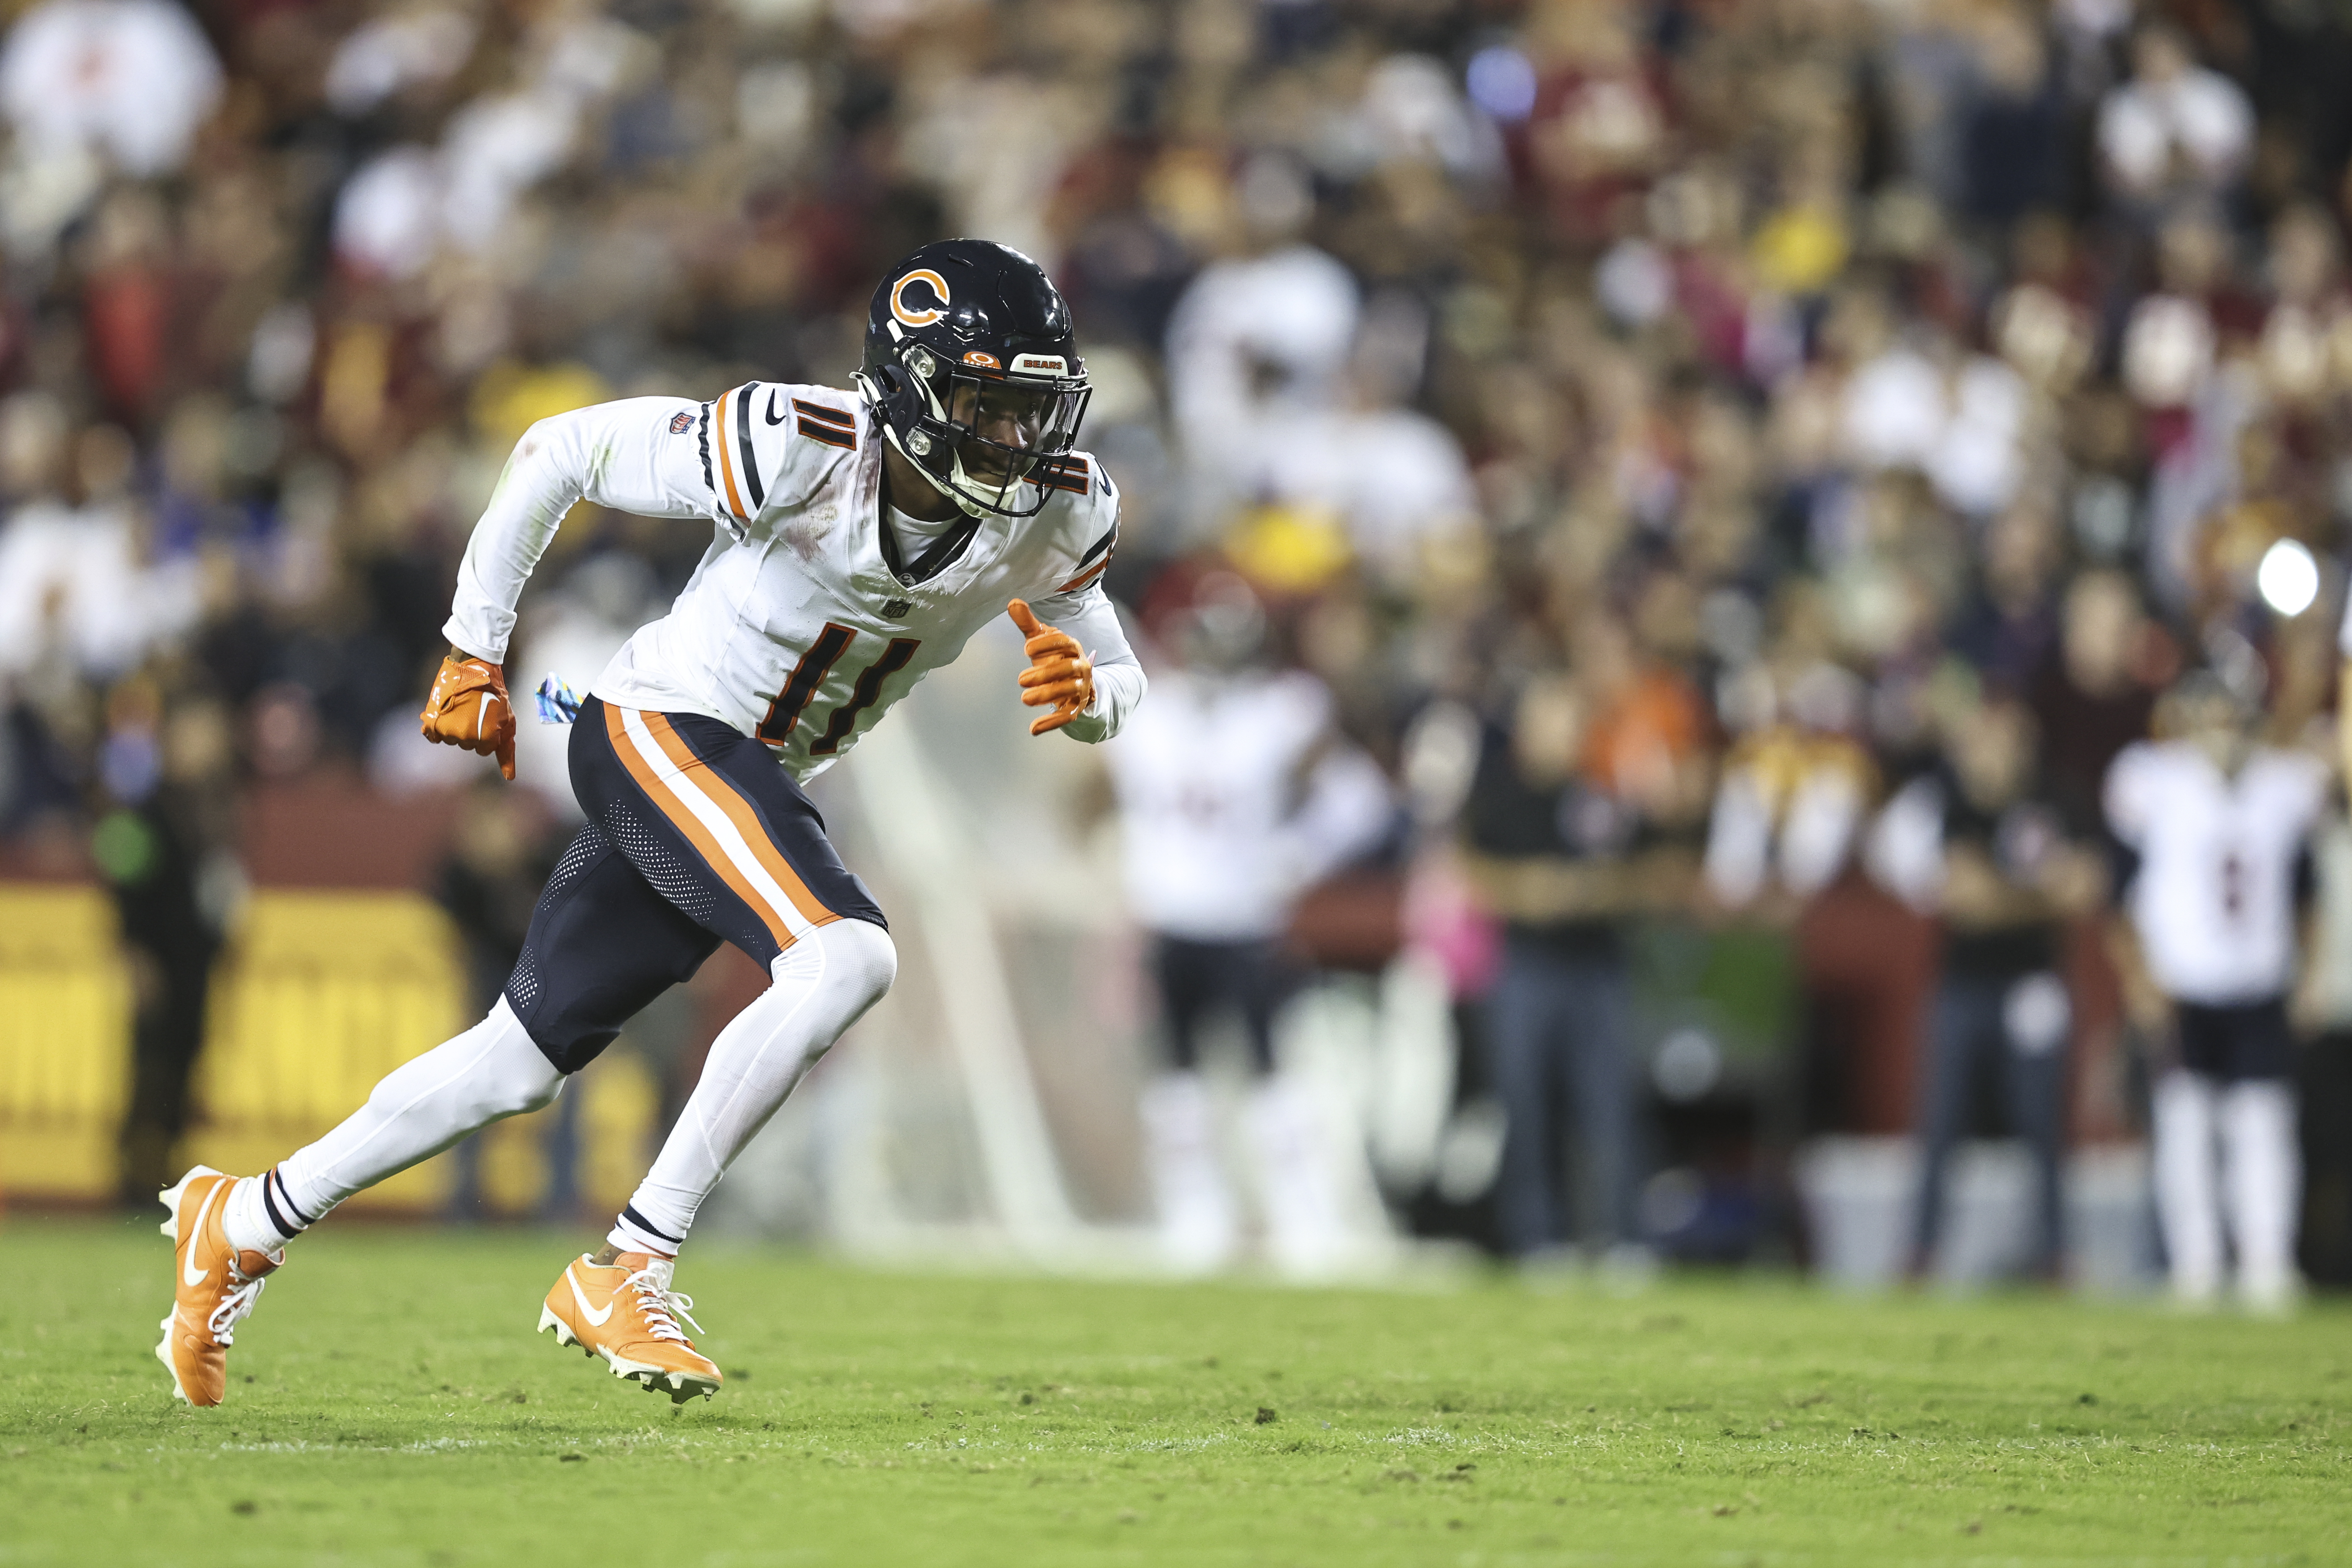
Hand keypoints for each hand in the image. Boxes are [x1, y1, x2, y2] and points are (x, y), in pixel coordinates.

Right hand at [419, 649, 515, 778]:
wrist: (474, 668)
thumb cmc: (495, 695)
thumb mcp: (507, 722)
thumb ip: (507, 751)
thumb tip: (509, 778)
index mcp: (486, 740)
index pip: (483, 750)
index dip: (486, 734)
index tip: (487, 718)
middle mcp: (466, 739)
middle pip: (467, 745)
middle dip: (471, 730)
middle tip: (474, 710)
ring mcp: (448, 730)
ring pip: (450, 739)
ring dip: (455, 727)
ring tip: (462, 708)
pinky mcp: (433, 720)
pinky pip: (431, 736)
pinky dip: (436, 728)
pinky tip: (444, 715)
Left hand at [1007, 599, 1093, 735]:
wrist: (1078, 682)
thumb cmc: (1054, 657)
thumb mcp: (1041, 641)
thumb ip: (1028, 624)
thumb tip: (1012, 602)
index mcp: (1072, 647)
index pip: (1065, 643)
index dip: (1048, 645)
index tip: (1027, 649)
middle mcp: (1081, 667)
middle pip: (1068, 669)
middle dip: (1045, 674)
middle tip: (1020, 679)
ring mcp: (1081, 688)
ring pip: (1069, 691)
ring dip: (1047, 695)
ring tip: (1024, 698)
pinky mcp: (1077, 707)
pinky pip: (1068, 716)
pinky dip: (1052, 724)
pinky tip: (1033, 729)